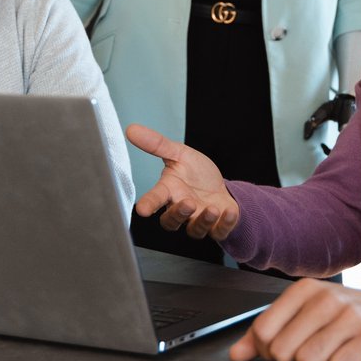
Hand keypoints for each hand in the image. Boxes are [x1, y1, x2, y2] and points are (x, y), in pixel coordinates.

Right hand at [125, 124, 239, 238]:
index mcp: (170, 191)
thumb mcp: (179, 153)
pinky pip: (219, 231)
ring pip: (194, 230)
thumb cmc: (196, 173)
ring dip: (203, 221)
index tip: (142, 209)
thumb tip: (131, 129)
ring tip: (211, 209)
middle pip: (171, 221)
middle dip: (178, 214)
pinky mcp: (217, 226)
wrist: (220, 187)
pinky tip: (229, 212)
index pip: (155, 198)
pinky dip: (225, 224)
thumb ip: (156, 144)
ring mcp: (198, 220)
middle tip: (188, 203)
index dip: (148, 204)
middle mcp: (181, 209)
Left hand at [229, 279, 360, 360]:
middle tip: (306, 354)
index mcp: (304, 290)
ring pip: (309, 359)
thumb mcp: (302, 314)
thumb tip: (236, 355)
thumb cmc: (339, 315)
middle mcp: (326, 298)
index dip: (265, 351)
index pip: (263, 330)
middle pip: (282, 349)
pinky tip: (347, 357)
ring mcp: (351, 315)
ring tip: (327, 355)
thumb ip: (265, 332)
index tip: (278, 351)